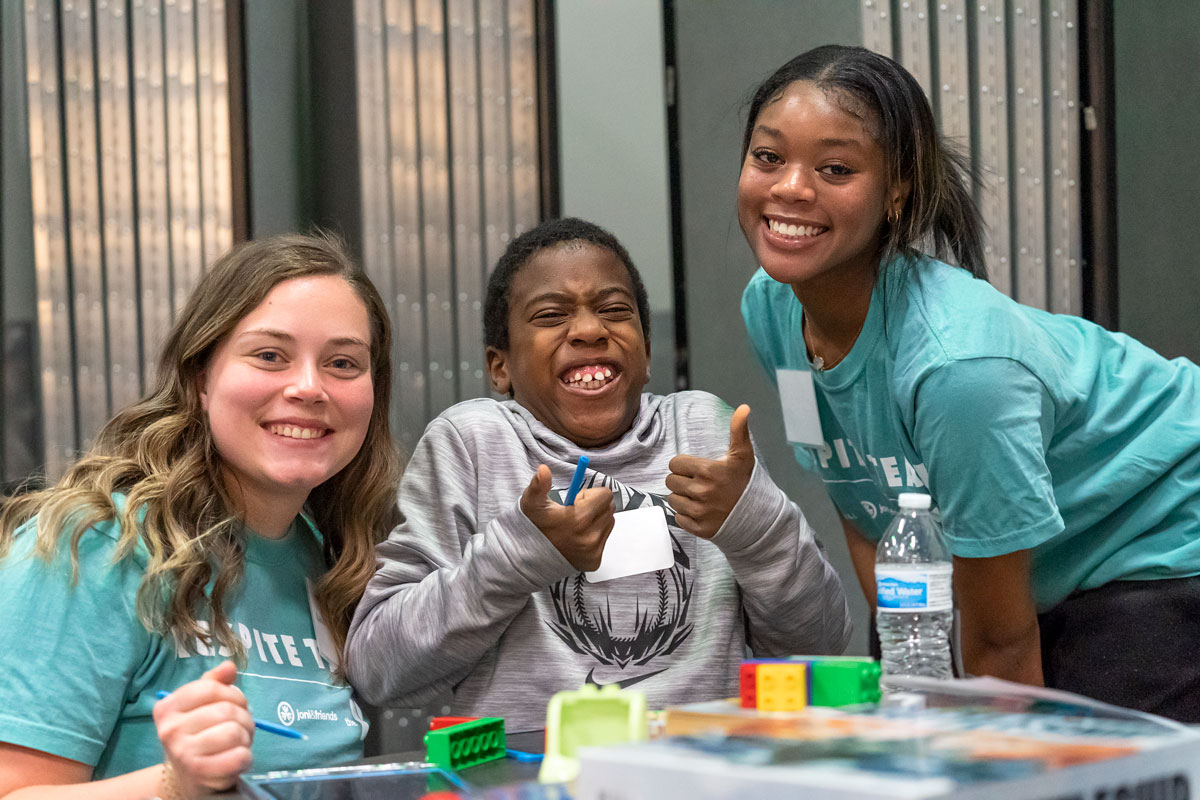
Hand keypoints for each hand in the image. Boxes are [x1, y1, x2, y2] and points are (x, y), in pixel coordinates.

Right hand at [154, 660, 254, 795]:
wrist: (187, 776)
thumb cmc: (198, 733)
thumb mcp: (201, 704)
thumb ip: (215, 682)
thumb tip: (229, 666)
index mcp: (167, 707)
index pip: (211, 687)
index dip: (233, 693)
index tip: (236, 703)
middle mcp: (170, 730)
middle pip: (226, 710)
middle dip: (244, 716)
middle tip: (241, 725)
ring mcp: (183, 753)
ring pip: (234, 732)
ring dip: (246, 735)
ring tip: (239, 740)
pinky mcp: (200, 773)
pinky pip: (239, 756)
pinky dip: (246, 756)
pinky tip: (238, 756)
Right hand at [520, 464, 614, 571]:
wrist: (530, 557)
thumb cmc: (534, 525)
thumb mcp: (532, 502)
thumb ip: (539, 485)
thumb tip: (544, 469)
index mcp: (579, 519)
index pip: (606, 495)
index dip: (590, 494)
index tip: (575, 502)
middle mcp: (590, 537)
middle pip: (609, 508)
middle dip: (595, 506)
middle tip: (574, 512)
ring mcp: (594, 551)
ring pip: (609, 522)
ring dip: (597, 519)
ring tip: (576, 525)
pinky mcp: (595, 561)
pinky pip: (605, 539)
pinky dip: (595, 534)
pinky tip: (578, 537)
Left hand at [666, 404, 754, 538]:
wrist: (757, 517)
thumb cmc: (745, 483)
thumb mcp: (742, 456)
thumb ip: (739, 431)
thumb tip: (744, 407)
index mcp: (708, 471)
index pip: (675, 464)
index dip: (684, 465)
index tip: (697, 469)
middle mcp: (701, 492)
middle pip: (670, 482)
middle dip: (681, 480)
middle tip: (697, 482)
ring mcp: (699, 512)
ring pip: (672, 500)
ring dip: (682, 498)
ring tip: (699, 497)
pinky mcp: (698, 528)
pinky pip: (678, 518)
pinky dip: (686, 515)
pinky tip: (700, 511)